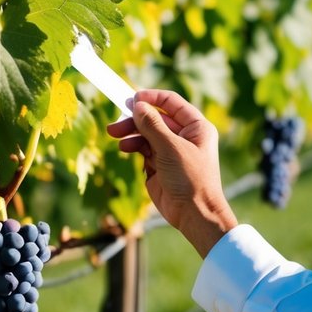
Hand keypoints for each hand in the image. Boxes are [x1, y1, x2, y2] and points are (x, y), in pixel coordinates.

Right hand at [106, 89, 237, 257]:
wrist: (194, 213)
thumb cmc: (191, 178)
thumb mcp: (170, 147)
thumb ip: (152, 124)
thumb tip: (137, 105)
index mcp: (196, 127)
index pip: (171, 103)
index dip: (151, 97)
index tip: (131, 98)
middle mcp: (184, 136)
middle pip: (155, 118)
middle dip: (136, 119)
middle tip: (117, 121)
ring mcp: (171, 151)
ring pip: (147, 134)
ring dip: (131, 133)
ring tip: (115, 135)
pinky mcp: (160, 166)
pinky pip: (144, 149)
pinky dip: (134, 146)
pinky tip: (125, 147)